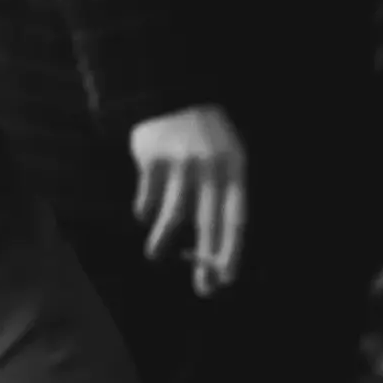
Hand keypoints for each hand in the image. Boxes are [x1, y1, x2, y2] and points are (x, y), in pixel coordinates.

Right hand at [130, 101, 249, 295]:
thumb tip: (210, 248)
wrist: (172, 94)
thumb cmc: (206, 136)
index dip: (232, 250)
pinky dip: (145, 210)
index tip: (228, 278)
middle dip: (205, 259)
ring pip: (174, 214)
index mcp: (235, 167)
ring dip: (164, 240)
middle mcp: (210, 166)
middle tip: (204, 288)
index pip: (237, 217)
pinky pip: (148, 196)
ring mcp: (180, 162)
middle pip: (208, 222)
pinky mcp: (152, 158)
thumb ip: (222, 195)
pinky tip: (146, 216)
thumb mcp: (227, 156)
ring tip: (155, 256)